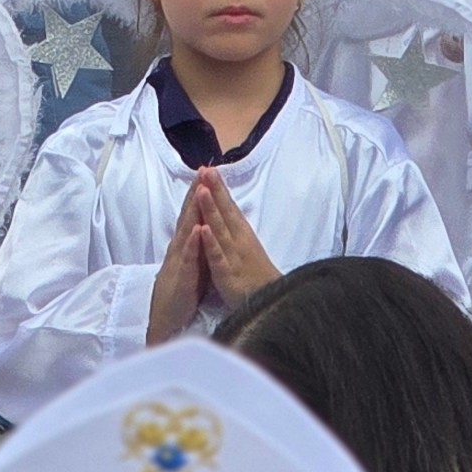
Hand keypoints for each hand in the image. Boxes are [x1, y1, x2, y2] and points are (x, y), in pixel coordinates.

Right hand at [147, 186, 208, 343]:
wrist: (165, 315)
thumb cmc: (182, 287)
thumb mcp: (192, 259)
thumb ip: (198, 241)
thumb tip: (206, 222)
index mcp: (186, 242)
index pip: (193, 212)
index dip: (199, 192)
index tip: (208, 171)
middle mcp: (180, 245)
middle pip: (189, 214)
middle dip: (196, 192)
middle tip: (203, 169)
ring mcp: (180, 258)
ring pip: (187, 230)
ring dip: (192, 210)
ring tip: (199, 190)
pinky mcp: (182, 275)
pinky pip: (187, 257)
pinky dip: (191, 243)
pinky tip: (196, 230)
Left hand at [191, 165, 279, 305]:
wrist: (269, 302)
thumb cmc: (257, 275)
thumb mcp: (246, 248)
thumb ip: (236, 230)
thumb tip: (228, 210)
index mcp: (241, 234)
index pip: (229, 207)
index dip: (219, 188)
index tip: (209, 168)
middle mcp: (238, 240)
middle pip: (225, 212)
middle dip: (215, 190)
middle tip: (206, 169)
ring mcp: (233, 256)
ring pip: (220, 229)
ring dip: (211, 209)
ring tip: (202, 191)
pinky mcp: (227, 273)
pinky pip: (217, 256)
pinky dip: (211, 243)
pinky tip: (203, 229)